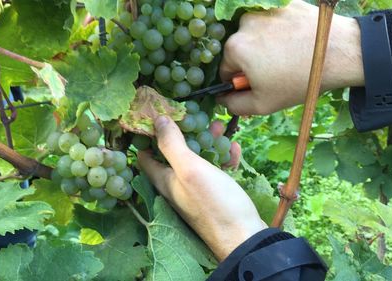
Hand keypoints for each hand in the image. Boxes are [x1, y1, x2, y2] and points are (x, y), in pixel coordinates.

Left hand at [138, 116, 266, 260]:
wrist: (245, 238)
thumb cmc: (214, 203)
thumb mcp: (190, 170)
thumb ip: (172, 145)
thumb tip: (158, 120)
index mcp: (165, 181)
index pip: (146, 155)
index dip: (149, 134)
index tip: (159, 114)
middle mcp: (178, 186)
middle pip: (175, 154)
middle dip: (185, 133)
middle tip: (196, 115)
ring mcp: (199, 191)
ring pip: (199, 160)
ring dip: (207, 142)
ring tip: (219, 126)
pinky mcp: (218, 195)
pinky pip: (217, 171)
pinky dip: (223, 157)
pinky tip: (234, 148)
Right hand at [218, 0, 363, 114]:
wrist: (340, 52)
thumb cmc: (299, 80)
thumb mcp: (262, 104)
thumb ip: (233, 105)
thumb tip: (223, 98)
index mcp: (234, 47)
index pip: (225, 69)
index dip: (241, 81)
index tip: (260, 84)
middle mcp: (244, 23)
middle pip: (240, 49)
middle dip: (252, 62)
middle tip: (277, 72)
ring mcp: (264, 9)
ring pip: (256, 34)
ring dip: (265, 45)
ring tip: (289, 56)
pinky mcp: (283, 2)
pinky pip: (273, 21)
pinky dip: (280, 32)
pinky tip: (296, 42)